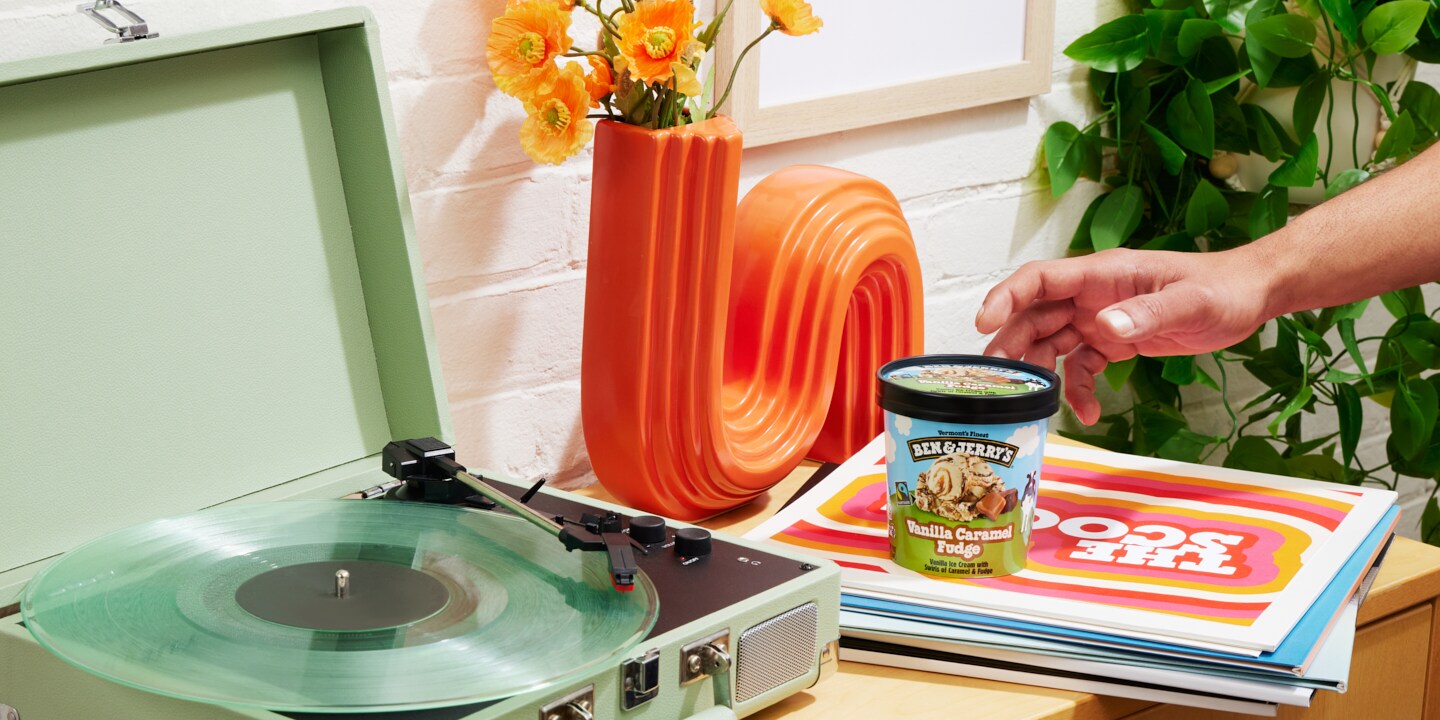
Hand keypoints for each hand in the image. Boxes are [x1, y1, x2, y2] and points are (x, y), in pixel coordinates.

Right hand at [974, 248, 1272, 424]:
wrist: (1249, 298)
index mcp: (1103, 274)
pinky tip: (1088, 413)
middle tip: (996, 380)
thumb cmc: (1223, 288)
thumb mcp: (1191, 301)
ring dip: (1038, 371)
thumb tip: (1105, 327)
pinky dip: (1077, 390)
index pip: (1041, 279)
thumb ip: (1147, 313)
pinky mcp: (1112, 341)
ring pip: (1051, 342)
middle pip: (1035, 316)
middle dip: (1011, 346)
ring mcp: (1100, 318)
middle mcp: (1092, 295)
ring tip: (1032, 403)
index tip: (983, 322)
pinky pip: (1080, 366)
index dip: (1006, 297)